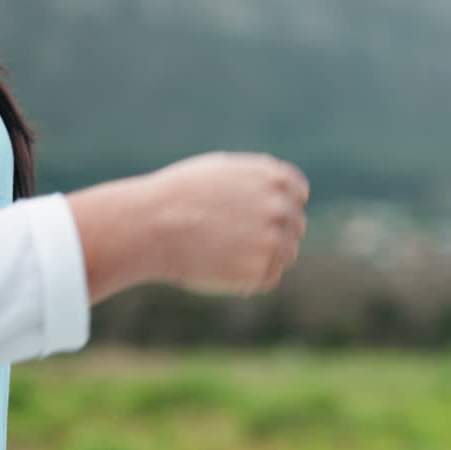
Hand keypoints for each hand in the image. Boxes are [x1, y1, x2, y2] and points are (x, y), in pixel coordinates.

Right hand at [70, 152, 308, 301]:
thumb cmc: (178, 194)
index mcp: (276, 178)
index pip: (298, 195)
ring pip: (286, 255)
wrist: (151, 224)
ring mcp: (274, 239)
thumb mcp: (222, 170)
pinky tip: (222, 268)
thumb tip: (280, 194)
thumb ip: (257, 180)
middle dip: (272, 232)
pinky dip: (250, 279)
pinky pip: (269, 278)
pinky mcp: (261, 269)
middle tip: (235, 239)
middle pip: (295, 226)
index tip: (258, 215)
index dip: (280, 206)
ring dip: (263, 257)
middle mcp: (281, 207)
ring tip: (225, 253)